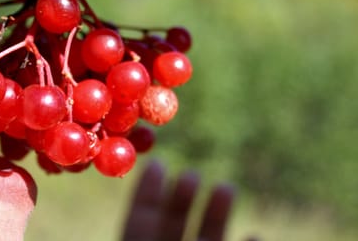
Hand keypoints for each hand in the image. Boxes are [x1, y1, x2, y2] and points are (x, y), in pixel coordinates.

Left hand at [121, 160, 256, 240]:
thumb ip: (146, 230)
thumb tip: (153, 174)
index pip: (139, 223)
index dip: (146, 193)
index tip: (156, 162)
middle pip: (170, 227)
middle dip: (180, 199)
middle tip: (191, 173)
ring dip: (215, 216)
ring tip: (226, 187)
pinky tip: (256, 233)